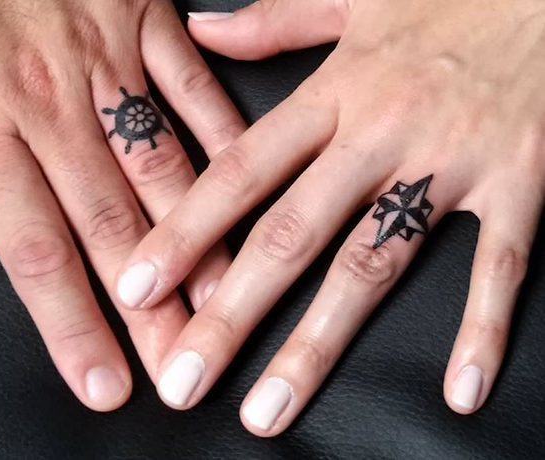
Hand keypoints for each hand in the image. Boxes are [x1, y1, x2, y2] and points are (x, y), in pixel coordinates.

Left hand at [0, 0, 245, 410]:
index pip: (34, 250)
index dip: (72, 325)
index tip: (104, 382)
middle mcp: (50, 104)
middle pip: (112, 226)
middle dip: (151, 307)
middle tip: (185, 364)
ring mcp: (104, 59)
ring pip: (163, 168)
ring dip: (199, 239)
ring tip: (227, 299)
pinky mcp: (140, 17)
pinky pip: (191, 87)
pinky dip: (223, 140)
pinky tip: (248, 187)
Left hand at [116, 0, 544, 433]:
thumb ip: (274, 21)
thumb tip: (201, 29)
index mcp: (335, 92)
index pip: (240, 172)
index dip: (184, 233)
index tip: (139, 289)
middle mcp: (380, 134)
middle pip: (290, 236)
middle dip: (230, 314)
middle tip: (184, 378)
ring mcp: (449, 163)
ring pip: (372, 265)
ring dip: (317, 343)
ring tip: (269, 409)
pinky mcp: (519, 181)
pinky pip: (499, 264)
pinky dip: (482, 328)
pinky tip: (459, 392)